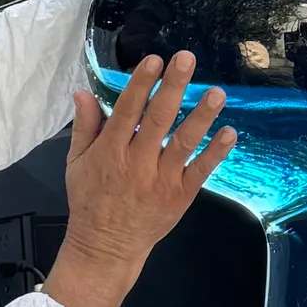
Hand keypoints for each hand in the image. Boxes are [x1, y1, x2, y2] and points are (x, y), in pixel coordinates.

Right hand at [41, 52, 235, 306]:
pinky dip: (215, 153)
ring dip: (201, 116)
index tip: (155, 60)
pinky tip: (229, 133)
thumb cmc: (90, 200)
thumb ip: (85, 127)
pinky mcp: (180, 195)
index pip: (127, 110)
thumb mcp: (76, 163)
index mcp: (110, 152)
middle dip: (173, 87)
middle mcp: (137, 162)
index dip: (141, 84)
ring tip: (217, 92)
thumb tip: (84, 92)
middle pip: (158, 119)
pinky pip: (200, 171)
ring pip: (183, 143)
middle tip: (186, 59)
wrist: (105, 247)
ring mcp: (161, 180)